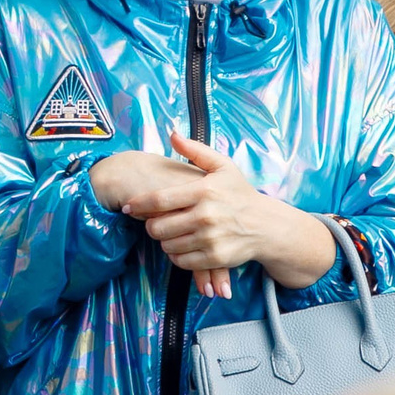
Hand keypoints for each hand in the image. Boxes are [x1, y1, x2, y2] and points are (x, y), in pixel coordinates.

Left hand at [105, 133, 335, 298]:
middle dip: (151, 225)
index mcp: (204, 191)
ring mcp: (210, 239)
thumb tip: (172, 133)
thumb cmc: (240, 193)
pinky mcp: (215, 258)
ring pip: (167, 245)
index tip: (128, 207)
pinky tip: (182, 245)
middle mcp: (206, 216)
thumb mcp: (222, 166)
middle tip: (155, 222)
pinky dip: (177, 255)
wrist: (267, 225)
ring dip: (164, 240)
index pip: (158, 200)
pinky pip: (181, 261)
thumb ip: (195, 151)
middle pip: (158, 227)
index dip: (138, 204)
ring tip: (171, 233)